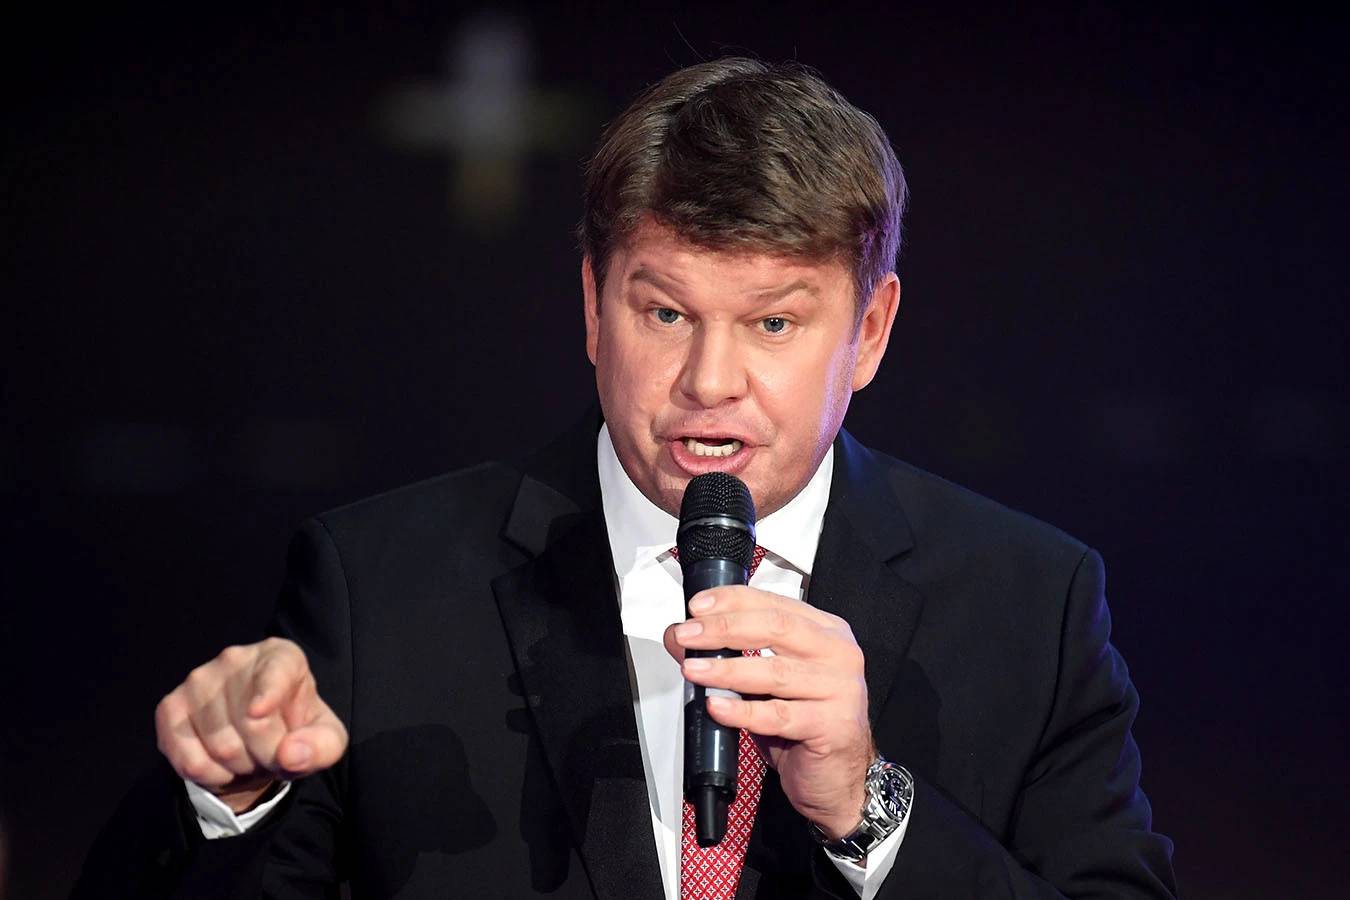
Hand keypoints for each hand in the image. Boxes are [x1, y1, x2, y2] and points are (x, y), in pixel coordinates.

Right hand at [154, 637, 347, 813]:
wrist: (255, 739)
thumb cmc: (294, 730)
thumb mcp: (324, 740)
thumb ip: (321, 745)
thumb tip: (291, 754)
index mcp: (281, 656)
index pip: (276, 671)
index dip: (268, 692)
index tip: (258, 712)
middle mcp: (236, 659)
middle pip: (252, 726)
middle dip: (269, 755)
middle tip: (272, 753)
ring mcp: (199, 680)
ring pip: (221, 747)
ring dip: (241, 767)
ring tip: (249, 753)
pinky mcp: (170, 707)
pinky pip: (189, 759)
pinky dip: (210, 775)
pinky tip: (221, 764)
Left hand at [663, 586, 872, 838]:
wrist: (837, 779)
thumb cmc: (803, 725)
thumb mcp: (763, 683)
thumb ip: (728, 656)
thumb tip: (680, 638)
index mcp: (825, 632)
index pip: (775, 603)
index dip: (733, 601)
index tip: (698, 607)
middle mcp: (837, 654)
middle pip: (776, 628)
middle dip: (724, 629)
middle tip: (688, 635)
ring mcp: (840, 689)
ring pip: (776, 672)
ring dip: (727, 670)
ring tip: (694, 671)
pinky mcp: (834, 726)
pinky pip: (780, 715)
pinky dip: (743, 711)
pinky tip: (719, 708)